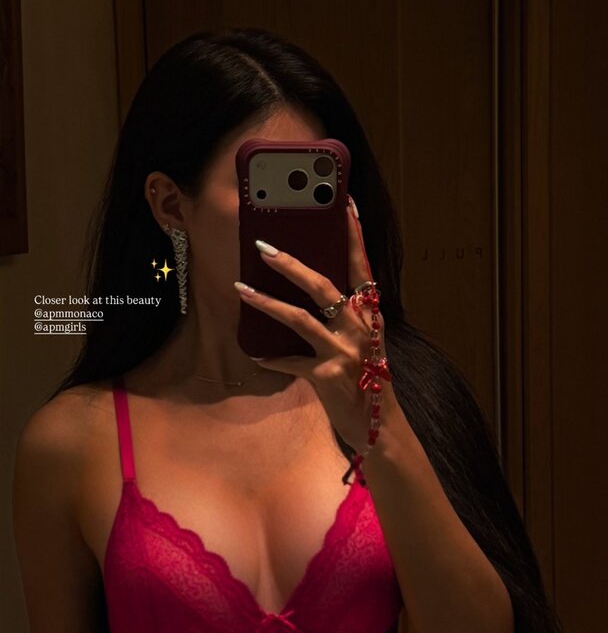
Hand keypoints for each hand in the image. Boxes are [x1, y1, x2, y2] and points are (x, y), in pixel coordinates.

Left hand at [233, 195, 393, 454]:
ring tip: (239, 288)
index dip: (353, 235)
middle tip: (262, 246)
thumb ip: (345, 320)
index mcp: (370, 316)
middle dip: (290, 264)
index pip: (361, 267)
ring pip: (299, 318)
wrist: (381, 429)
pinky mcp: (326, 376)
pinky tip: (255, 354)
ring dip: (265, 302)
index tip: (345, 203)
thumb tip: (316, 297)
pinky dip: (271, 358)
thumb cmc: (369, 383)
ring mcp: (343, 352)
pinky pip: (289, 362)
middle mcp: (359, 328)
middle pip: (322, 286)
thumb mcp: (364, 345)